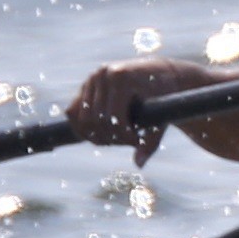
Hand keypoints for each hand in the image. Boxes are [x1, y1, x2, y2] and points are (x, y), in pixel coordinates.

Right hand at [66, 58, 222, 165]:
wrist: (160, 73)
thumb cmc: (164, 95)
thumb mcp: (162, 114)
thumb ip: (151, 140)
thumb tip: (139, 164)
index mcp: (121, 77)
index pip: (112, 117)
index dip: (123, 136)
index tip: (136, 142)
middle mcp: (102, 75)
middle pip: (95, 120)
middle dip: (110, 137)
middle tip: (126, 143)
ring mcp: (91, 79)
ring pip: (81, 118)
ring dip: (95, 135)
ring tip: (115, 140)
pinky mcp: (85, 86)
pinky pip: (73, 111)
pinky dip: (83, 127)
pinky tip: (101, 135)